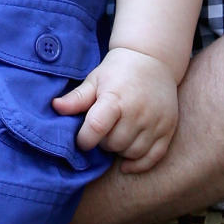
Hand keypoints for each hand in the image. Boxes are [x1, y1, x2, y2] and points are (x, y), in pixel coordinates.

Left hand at [52, 47, 179, 172]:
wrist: (152, 60)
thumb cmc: (117, 71)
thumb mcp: (94, 80)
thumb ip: (76, 98)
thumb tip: (55, 107)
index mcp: (115, 98)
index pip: (95, 128)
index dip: (84, 139)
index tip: (81, 138)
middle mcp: (138, 111)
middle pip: (114, 144)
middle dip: (103, 143)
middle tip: (102, 131)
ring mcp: (155, 121)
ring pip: (132, 152)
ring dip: (120, 150)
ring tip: (116, 136)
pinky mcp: (168, 128)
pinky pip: (154, 156)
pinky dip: (139, 164)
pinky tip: (126, 162)